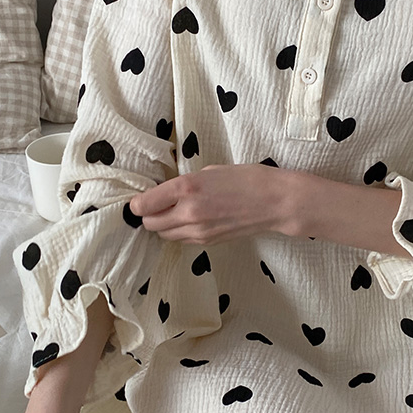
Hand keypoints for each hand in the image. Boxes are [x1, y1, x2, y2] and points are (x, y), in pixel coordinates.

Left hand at [129, 164, 296, 245]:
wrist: (276, 203)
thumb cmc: (248, 179)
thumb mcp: (211, 171)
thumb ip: (185, 183)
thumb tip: (167, 193)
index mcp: (187, 188)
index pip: (144, 205)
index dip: (137, 203)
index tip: (139, 200)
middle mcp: (189, 213)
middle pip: (150, 224)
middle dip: (149, 215)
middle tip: (157, 205)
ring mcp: (199, 231)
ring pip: (165, 235)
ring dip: (164, 225)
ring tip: (174, 212)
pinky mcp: (208, 242)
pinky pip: (182, 240)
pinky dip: (179, 232)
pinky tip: (190, 220)